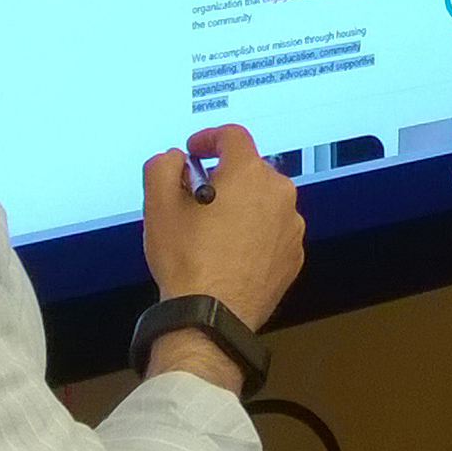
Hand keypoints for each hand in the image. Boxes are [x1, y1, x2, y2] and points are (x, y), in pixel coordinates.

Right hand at [141, 125, 304, 329]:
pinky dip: (255, 234)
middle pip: (250, 170)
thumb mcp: (158, 205)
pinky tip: (231, 253)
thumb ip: (163, 166)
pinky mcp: (293, 255)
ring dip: (242, 207)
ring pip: (264, 202)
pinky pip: (273, 232)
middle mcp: (278, 194)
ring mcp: (291, 226)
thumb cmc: (187, 260)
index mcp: (248, 173)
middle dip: (224, 177)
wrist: (211, 314)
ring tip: (213, 231)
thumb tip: (174, 158)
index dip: (209, 138)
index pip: (233, 135)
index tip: (195, 151)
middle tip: (197, 198)